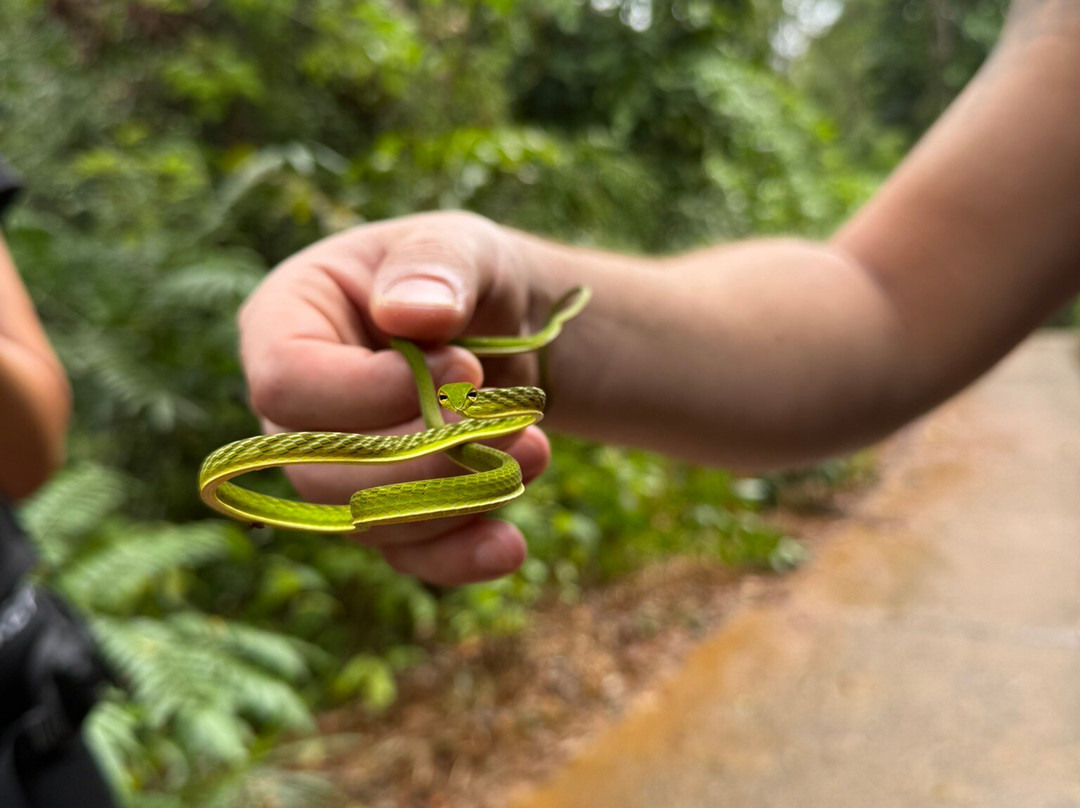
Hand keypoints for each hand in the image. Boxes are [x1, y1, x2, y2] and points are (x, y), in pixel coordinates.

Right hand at [238, 212, 550, 584]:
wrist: (503, 329)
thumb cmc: (463, 274)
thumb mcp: (457, 245)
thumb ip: (434, 265)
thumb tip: (410, 313)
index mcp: (283, 322)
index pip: (288, 380)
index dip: (372, 390)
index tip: (466, 366)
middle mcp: (291, 407)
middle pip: (320, 468)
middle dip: (425, 457)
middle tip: (514, 423)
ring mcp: (330, 467)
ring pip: (362, 519)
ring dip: (454, 499)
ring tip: (535, 454)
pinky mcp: (380, 509)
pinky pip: (402, 552)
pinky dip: (455, 554)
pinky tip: (507, 547)